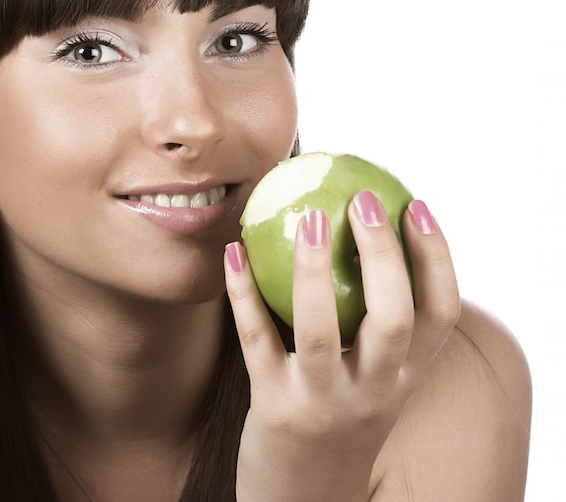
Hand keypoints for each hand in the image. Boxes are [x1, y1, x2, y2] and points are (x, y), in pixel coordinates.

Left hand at [224, 191, 459, 501]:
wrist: (308, 494)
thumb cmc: (343, 413)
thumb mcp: (376, 377)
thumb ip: (379, 323)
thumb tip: (366, 236)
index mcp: (406, 376)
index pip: (440, 313)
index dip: (437, 256)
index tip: (416, 205)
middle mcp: (374, 391)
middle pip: (394, 318)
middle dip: (384, 255)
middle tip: (363, 201)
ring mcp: (322, 402)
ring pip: (322, 330)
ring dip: (315, 269)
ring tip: (309, 218)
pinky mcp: (273, 407)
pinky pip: (257, 340)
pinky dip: (243, 292)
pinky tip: (233, 251)